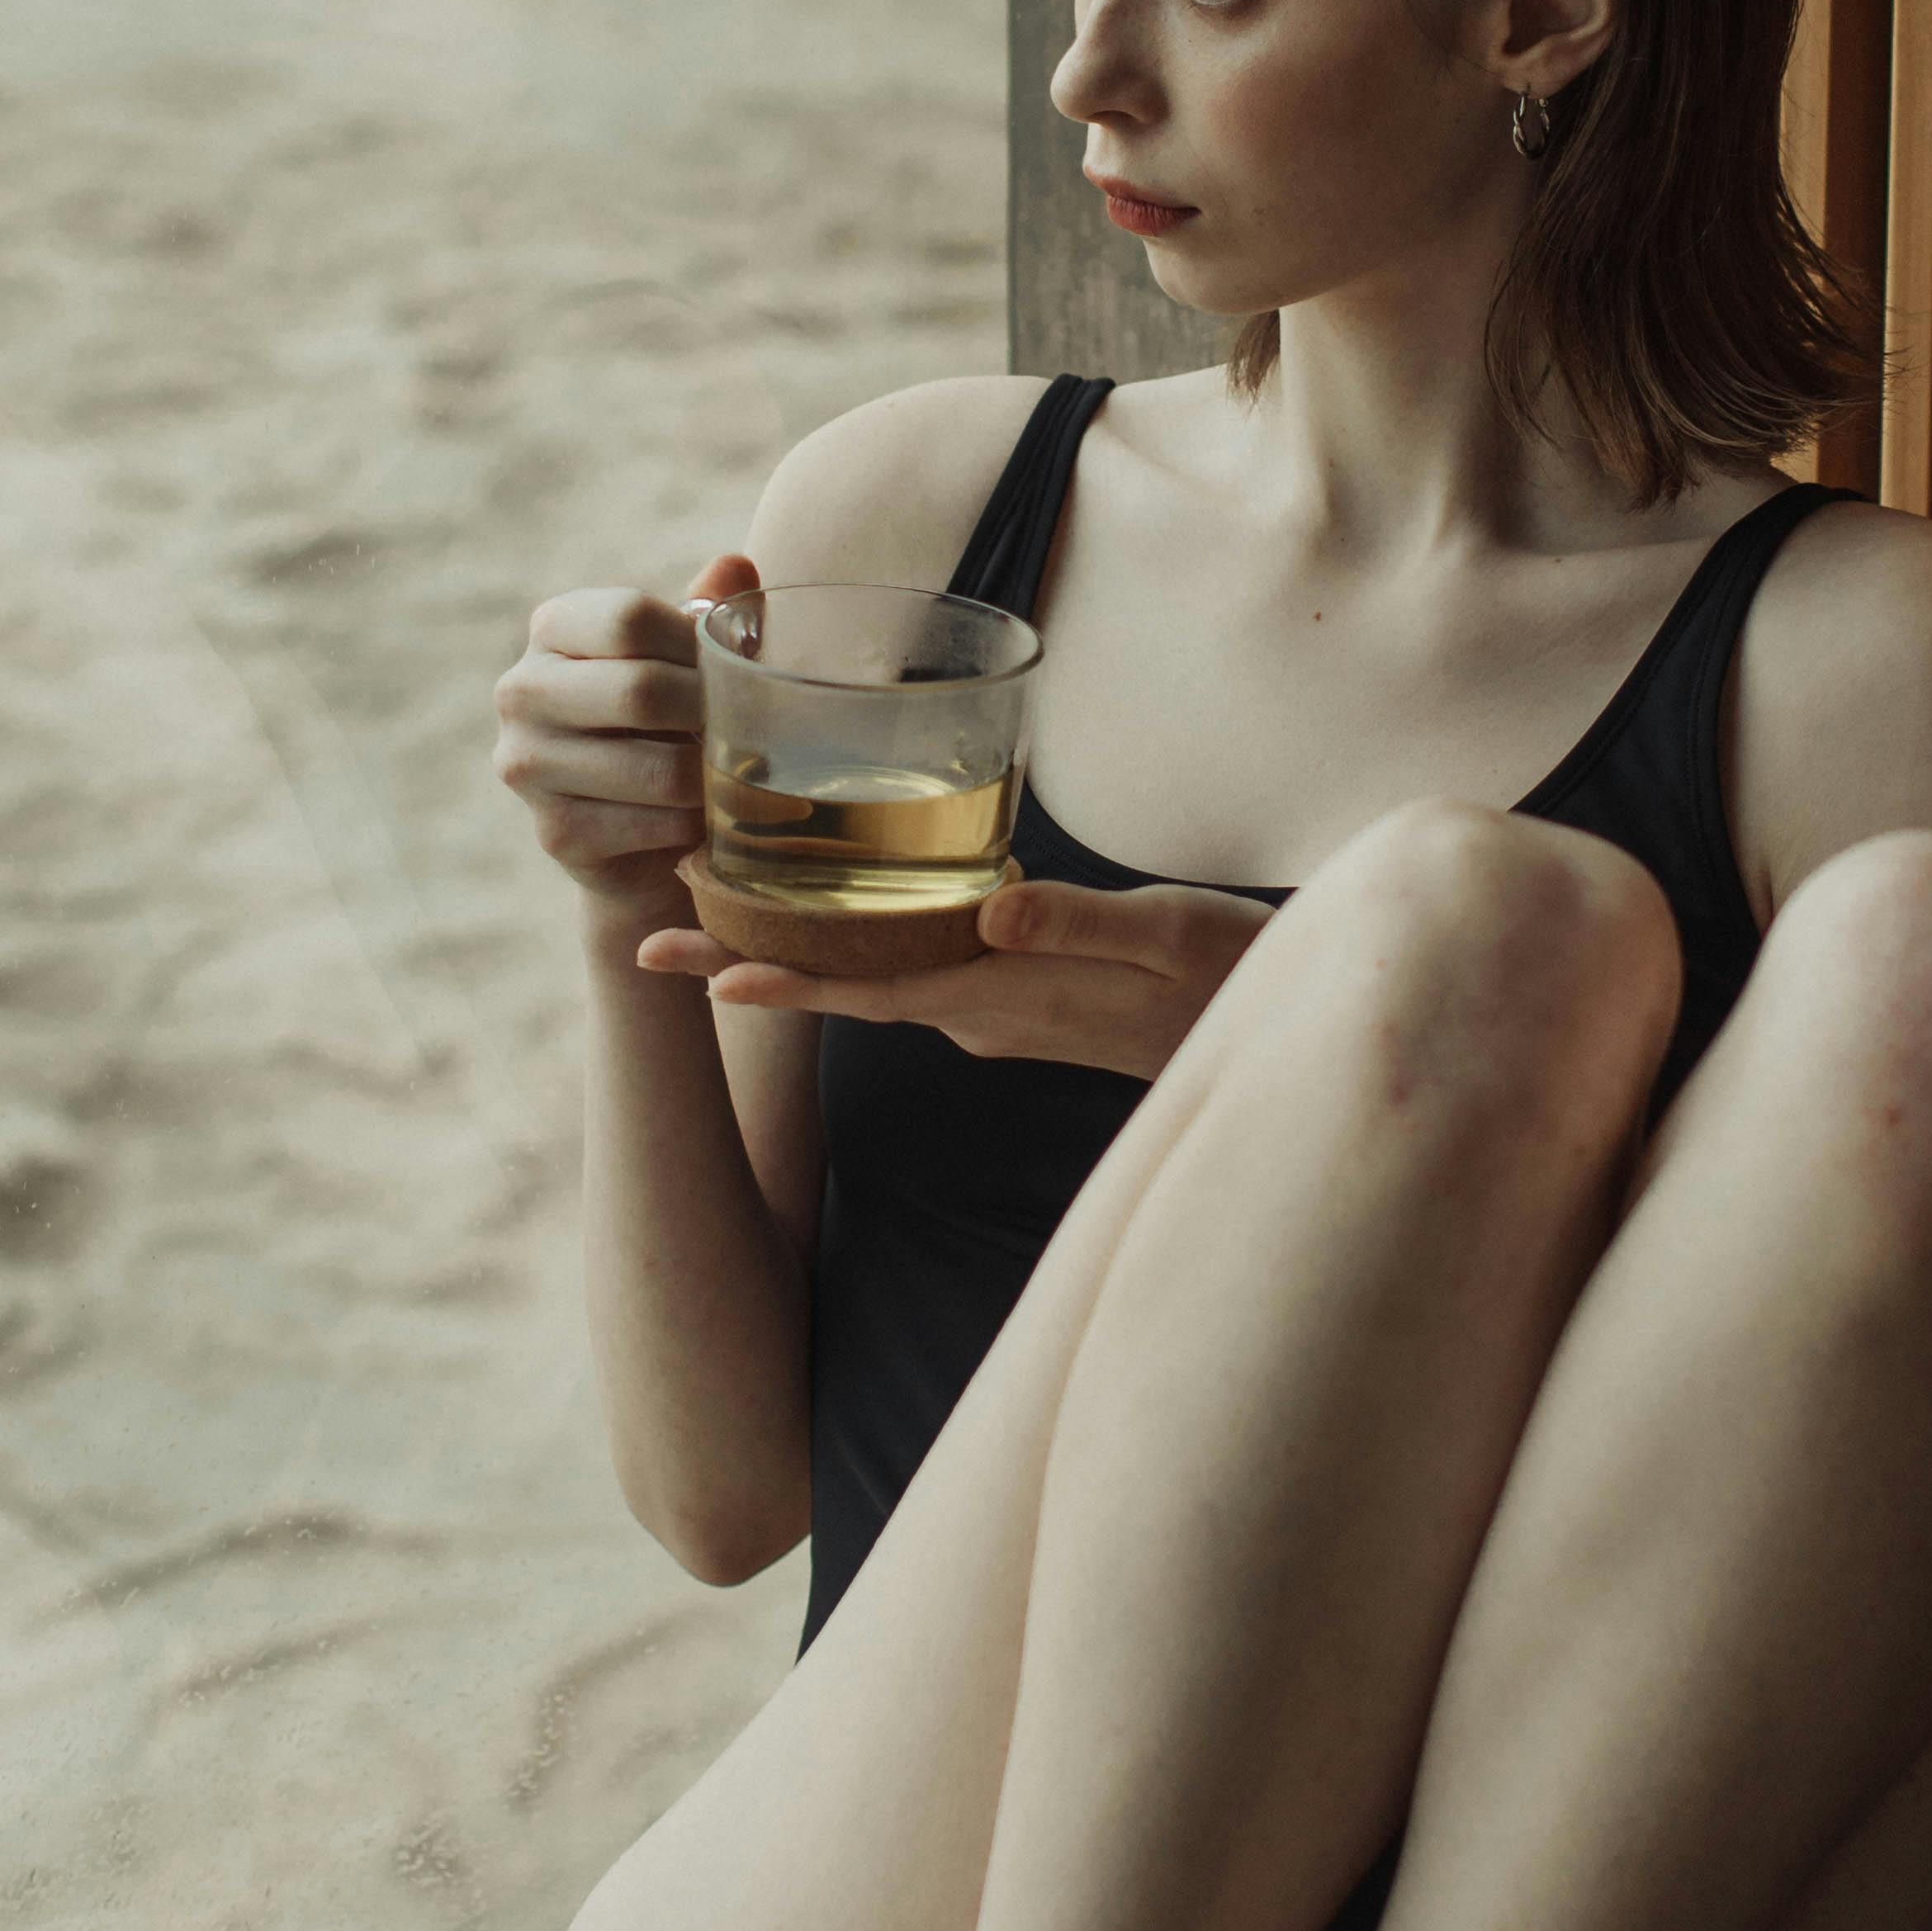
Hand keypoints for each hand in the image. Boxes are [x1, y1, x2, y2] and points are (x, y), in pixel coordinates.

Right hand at [493, 553, 751, 927]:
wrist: (631, 826)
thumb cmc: (666, 717)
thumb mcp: (684, 657)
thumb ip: (707, 609)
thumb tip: (736, 566)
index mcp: (552, 628)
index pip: (630, 618)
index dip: (696, 646)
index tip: (727, 669)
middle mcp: (522, 691)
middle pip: (639, 691)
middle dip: (709, 714)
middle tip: (747, 730)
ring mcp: (528, 765)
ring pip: (655, 770)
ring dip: (711, 777)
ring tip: (736, 773)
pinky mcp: (556, 833)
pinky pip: (656, 827)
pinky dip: (697, 825)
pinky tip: (706, 818)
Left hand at [635, 868, 1274, 1080]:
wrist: (1283, 1025)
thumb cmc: (1232, 970)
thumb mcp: (1169, 936)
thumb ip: (1080, 923)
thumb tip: (989, 909)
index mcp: (1007, 996)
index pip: (871, 990)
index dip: (785, 981)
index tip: (703, 971)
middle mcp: (983, 1012)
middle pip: (845, 985)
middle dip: (749, 962)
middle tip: (648, 939)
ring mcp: (996, 1007)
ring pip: (872, 974)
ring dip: (792, 947)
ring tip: (706, 909)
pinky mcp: (1016, 993)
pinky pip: (912, 965)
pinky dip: (856, 936)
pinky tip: (826, 906)